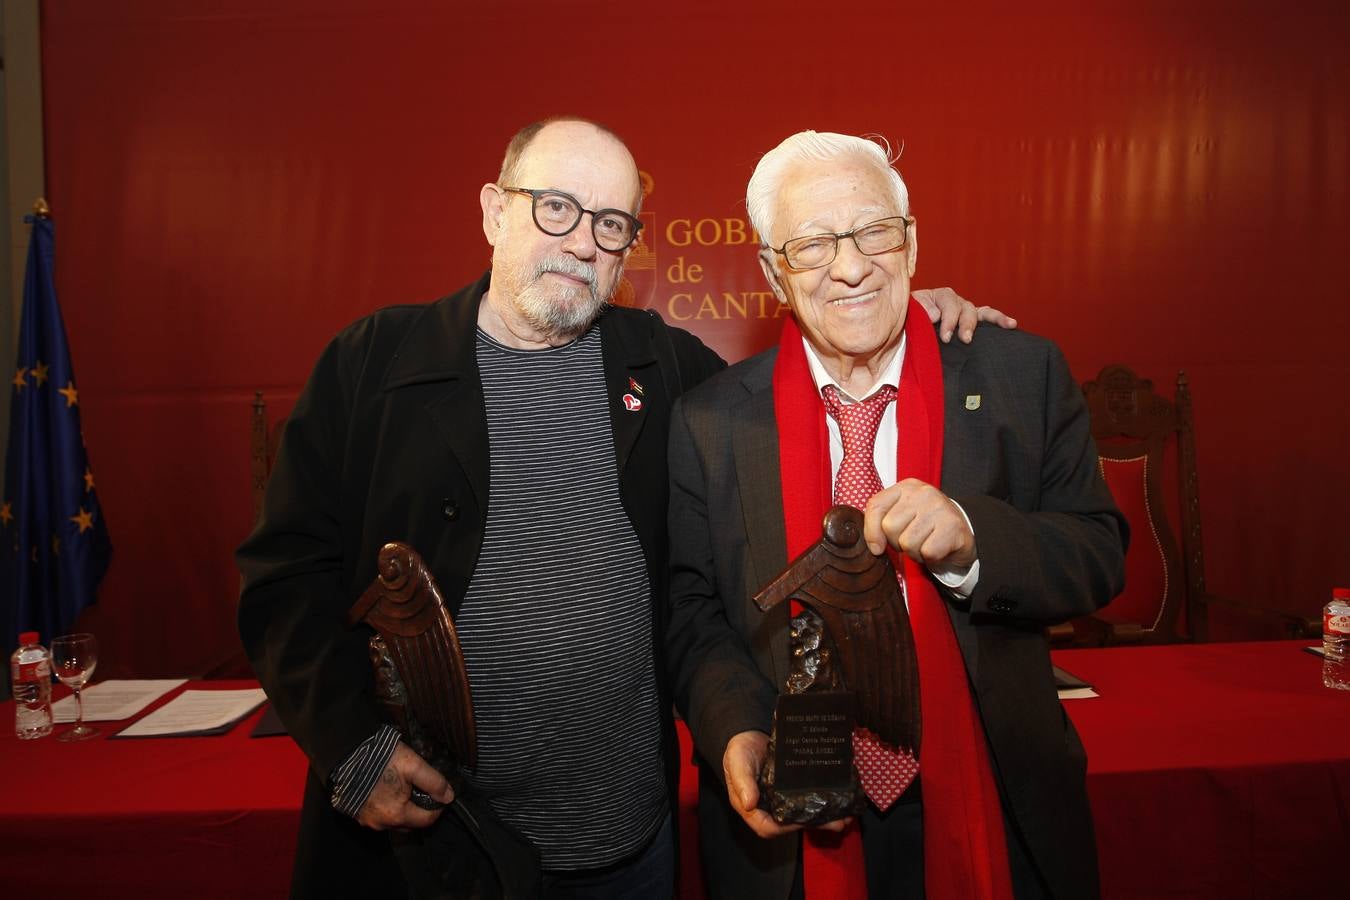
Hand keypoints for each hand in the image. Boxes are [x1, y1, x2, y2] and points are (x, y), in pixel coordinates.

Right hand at [355, 741, 455, 830]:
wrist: (347, 754)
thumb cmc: (381, 759)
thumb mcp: (413, 764)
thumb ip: (434, 782)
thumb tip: (449, 797)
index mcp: (397, 814)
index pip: (427, 820)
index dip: (437, 807)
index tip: (438, 793)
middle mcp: (381, 824)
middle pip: (411, 824)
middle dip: (421, 810)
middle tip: (422, 789)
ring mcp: (367, 821)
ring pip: (395, 822)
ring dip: (404, 810)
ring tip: (405, 789)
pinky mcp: (357, 814)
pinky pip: (380, 817)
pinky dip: (388, 808)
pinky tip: (389, 791)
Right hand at [723, 731, 849, 838]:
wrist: (747, 733)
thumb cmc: (739, 750)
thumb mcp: (737, 763)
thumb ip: (742, 782)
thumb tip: (749, 804)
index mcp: (751, 807)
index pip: (767, 827)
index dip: (786, 828)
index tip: (804, 821)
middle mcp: (768, 807)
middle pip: (791, 824)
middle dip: (815, 825)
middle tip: (838, 823)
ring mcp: (781, 799)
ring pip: (803, 814)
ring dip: (824, 818)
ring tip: (845, 818)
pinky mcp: (791, 789)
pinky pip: (806, 800)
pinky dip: (822, 803)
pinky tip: (839, 801)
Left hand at [864, 478, 975, 568]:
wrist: (963, 532)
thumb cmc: (926, 526)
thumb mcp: (903, 515)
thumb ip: (882, 520)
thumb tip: (873, 546)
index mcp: (906, 487)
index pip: (876, 506)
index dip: (871, 531)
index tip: (876, 547)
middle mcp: (923, 493)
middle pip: (889, 527)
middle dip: (896, 543)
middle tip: (911, 540)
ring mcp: (939, 508)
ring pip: (907, 543)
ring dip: (914, 552)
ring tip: (925, 544)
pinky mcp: (953, 526)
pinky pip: (927, 552)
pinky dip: (929, 558)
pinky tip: (937, 549)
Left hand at [911, 287, 1017, 343]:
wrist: (901, 340)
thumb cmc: (903, 329)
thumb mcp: (906, 318)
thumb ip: (918, 314)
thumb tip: (935, 315)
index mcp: (933, 297)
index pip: (947, 302)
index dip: (949, 319)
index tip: (945, 337)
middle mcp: (950, 301)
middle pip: (964, 307)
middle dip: (965, 323)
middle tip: (963, 339)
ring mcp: (961, 311)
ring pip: (977, 311)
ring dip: (989, 320)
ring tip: (1003, 326)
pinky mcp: (968, 322)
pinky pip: (986, 317)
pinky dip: (999, 319)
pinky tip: (1012, 324)